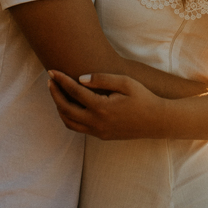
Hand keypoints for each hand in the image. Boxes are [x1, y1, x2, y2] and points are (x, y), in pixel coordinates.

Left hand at [47, 70, 168, 140]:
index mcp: (101, 107)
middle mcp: (96, 122)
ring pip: (68, 122)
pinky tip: (70, 105)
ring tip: (57, 92)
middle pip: (65, 108)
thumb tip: (80, 79)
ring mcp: (98, 131)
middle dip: (55, 94)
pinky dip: (69, 117)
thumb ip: (102, 79)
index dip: (61, 80)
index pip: (74, 92)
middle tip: (50, 81)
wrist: (156, 121)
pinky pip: (78, 128)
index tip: (52, 71)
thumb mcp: (125, 82)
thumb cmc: (143, 97)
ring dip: (59, 107)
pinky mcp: (101, 135)